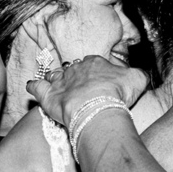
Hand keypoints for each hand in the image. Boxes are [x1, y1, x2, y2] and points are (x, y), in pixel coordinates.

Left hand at [27, 55, 147, 126]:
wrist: (98, 109)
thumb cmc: (118, 94)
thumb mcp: (138, 80)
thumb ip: (139, 75)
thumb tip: (141, 75)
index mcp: (96, 63)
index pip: (94, 62)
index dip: (96, 71)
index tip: (99, 80)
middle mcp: (76, 69)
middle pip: (73, 68)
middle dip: (76, 75)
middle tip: (80, 87)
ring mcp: (60, 81)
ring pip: (54, 75)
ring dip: (55, 78)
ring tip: (56, 83)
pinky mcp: (48, 95)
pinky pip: (36, 87)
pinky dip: (33, 86)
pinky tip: (31, 86)